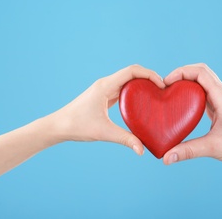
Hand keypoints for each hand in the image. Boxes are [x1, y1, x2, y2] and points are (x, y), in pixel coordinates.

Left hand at [48, 64, 164, 154]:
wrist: (58, 126)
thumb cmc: (77, 125)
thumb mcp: (104, 132)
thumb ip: (125, 140)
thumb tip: (142, 150)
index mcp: (105, 86)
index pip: (132, 71)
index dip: (149, 74)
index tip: (161, 84)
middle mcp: (105, 83)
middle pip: (132, 73)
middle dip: (149, 77)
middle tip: (163, 89)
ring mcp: (104, 88)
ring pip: (127, 80)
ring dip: (142, 83)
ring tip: (156, 93)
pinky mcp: (104, 95)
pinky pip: (123, 88)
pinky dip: (134, 91)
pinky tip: (142, 101)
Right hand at [162, 63, 221, 164]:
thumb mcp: (213, 147)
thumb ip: (188, 151)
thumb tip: (167, 157)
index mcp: (221, 97)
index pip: (200, 72)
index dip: (181, 72)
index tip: (167, 82)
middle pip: (201, 71)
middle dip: (182, 73)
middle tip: (166, 85)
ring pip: (204, 80)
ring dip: (187, 81)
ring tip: (172, 91)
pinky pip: (205, 92)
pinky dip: (193, 92)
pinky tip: (184, 104)